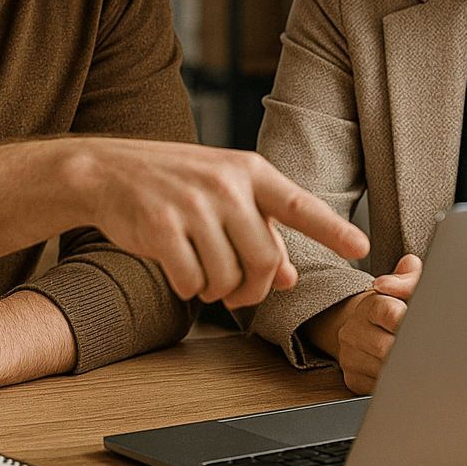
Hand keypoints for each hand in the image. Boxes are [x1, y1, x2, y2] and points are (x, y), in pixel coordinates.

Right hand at [0, 138, 369, 309]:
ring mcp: (194, 204)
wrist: (104, 171)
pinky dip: (188, 288)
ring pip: (228, 276)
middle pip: (263, 260)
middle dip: (253, 288)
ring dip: (217, 291)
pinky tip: (180, 275)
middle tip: (237, 293)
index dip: (332, 229)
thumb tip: (287, 273)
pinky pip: (191, 280)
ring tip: (203, 278)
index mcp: (250, 171)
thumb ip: (259, 230)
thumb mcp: (222, 196)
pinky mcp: (162, 227)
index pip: (300, 205)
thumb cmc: (172, 185)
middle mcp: (226, 184)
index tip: (362, 247)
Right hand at [325, 254, 422, 394]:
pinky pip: (378, 388)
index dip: (408, 321)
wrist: (364, 326)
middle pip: (386, 347)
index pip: (388, 312)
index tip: (424, 327)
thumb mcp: (403, 285)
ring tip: (425, 364)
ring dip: (408, 370)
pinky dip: (398, 384)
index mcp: (369, 305)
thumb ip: (409, 276)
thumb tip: (410, 264)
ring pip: (383, 371)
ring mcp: (350, 356)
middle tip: (432, 352)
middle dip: (412, 351)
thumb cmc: (391, 306)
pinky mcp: (352, 379)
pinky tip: (408, 375)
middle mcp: (353, 331)